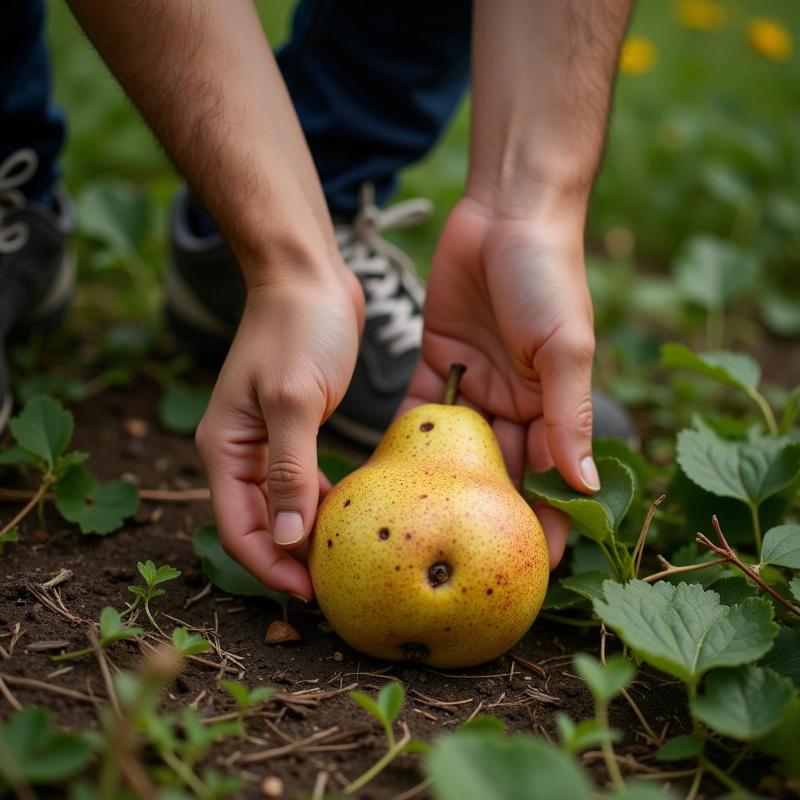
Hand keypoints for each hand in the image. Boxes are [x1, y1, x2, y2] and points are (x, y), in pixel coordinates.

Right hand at [196, 269, 362, 599]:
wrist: (308, 277)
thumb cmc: (298, 329)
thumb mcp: (295, 399)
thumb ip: (289, 468)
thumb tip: (288, 537)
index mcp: (226, 449)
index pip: (240, 529)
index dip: (271, 568)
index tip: (311, 595)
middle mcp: (241, 452)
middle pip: (259, 525)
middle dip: (290, 560)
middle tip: (334, 587)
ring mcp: (268, 442)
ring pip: (282, 507)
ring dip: (307, 535)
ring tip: (343, 560)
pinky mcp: (295, 429)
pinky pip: (303, 481)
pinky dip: (321, 502)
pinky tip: (347, 513)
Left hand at [401, 198, 597, 568]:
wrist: (506, 212)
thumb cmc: (548, 275)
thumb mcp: (565, 347)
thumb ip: (570, 415)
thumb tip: (587, 484)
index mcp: (552, 403)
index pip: (549, 475)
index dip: (545, 519)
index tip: (533, 569)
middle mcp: (513, 401)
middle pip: (497, 470)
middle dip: (480, 514)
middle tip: (459, 562)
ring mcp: (474, 384)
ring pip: (454, 447)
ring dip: (436, 483)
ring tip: (414, 531)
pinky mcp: (436, 361)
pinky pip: (420, 411)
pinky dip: (405, 440)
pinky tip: (386, 474)